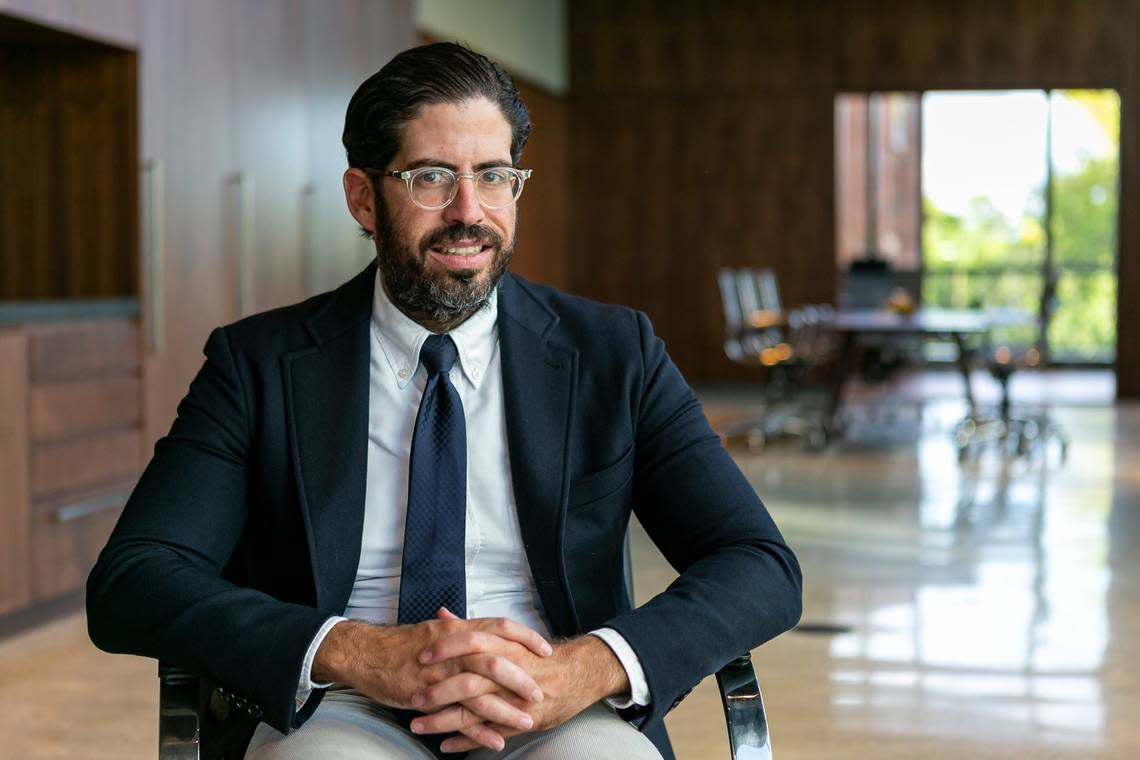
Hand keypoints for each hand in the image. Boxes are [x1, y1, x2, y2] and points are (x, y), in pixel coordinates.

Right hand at [312, 611, 552, 750]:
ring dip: (505, 710)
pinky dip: (478, 731)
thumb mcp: (435, 630)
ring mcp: (440, 674)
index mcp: (457, 629)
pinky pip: (457, 717)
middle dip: (521, 679)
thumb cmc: (402, 644)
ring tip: (526, 722)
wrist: (365, 654)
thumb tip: (486, 632)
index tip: (546, 649)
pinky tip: (495, 741)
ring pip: (479, 692)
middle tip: (540, 693)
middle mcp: (452, 649)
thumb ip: (462, 630)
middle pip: (494, 661)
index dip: (525, 638)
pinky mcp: (427, 697)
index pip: (499, 627)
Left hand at [410, 611, 630, 752]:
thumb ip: (472, 627)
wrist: (576, 674)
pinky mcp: (520, 720)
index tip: (419, 655)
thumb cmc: (536, 656)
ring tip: (417, 725)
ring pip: (474, 711)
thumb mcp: (507, 636)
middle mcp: (509, 672)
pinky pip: (488, 733)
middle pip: (469, 681)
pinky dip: (465, 741)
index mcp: (505, 646)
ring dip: (443, 720)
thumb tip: (442, 615)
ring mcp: (514, 699)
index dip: (444, 649)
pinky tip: (445, 745)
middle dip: (437, 690)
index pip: (471, 643)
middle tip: (412, 696)